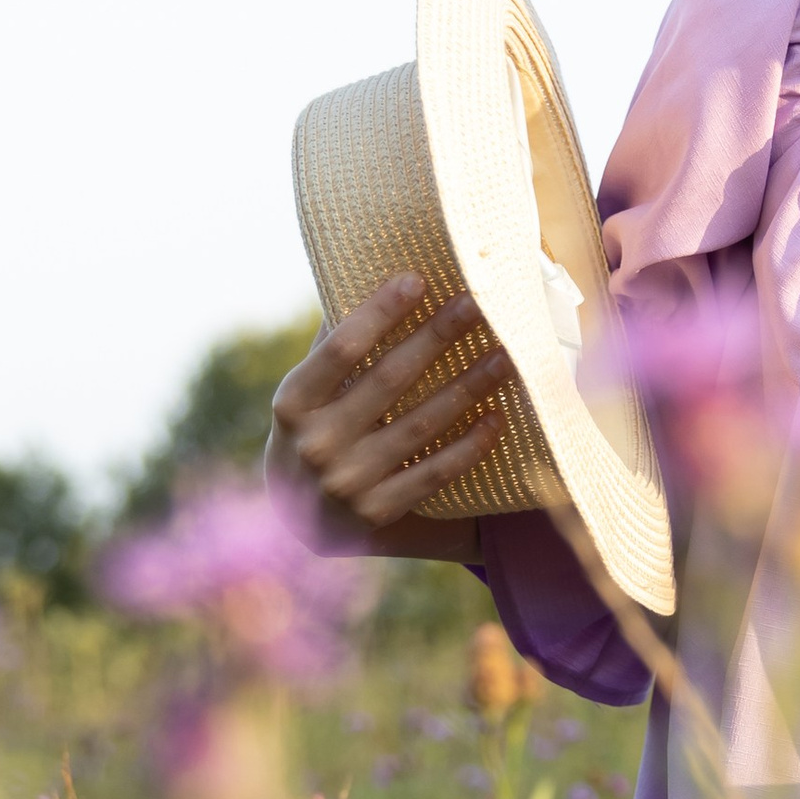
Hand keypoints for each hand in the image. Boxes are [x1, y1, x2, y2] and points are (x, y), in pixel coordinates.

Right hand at [266, 277, 512, 556]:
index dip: (379, 313)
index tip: (418, 280)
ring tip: (505, 355)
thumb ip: (333, 347)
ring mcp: (348, 482)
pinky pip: (434, 474)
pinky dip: (469, 446)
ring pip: (420, 426)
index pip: (341, 349)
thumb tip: (369, 278)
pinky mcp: (378, 513)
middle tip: (477, 303)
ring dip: (468, 387)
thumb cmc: (311, 432)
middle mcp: (317, 443)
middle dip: (437, 338)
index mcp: (294, 403)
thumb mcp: (306, 394)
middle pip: (389, 381)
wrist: (296, 520)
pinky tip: (497, 416)